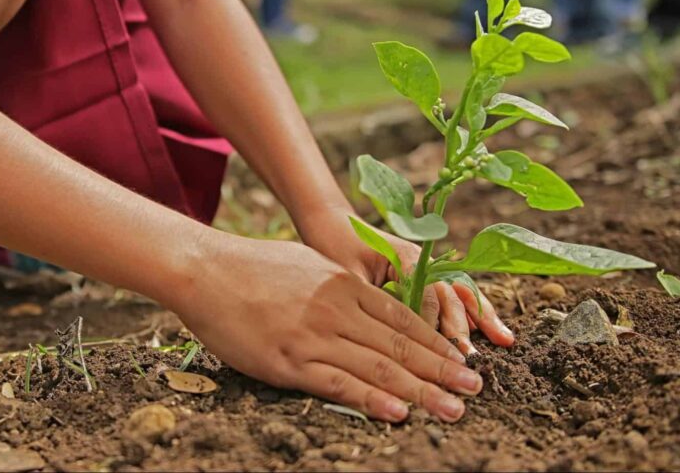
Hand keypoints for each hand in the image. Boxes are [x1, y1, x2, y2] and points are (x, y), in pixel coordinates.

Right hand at [170, 236, 483, 421]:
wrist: (205, 270)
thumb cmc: (252, 267)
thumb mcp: (308, 264)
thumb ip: (340, 286)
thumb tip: (366, 301)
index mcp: (344, 285)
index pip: (403, 319)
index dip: (437, 343)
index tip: (462, 361)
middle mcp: (337, 310)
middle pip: (401, 346)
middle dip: (442, 370)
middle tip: (474, 390)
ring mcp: (314, 336)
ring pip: (378, 368)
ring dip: (421, 391)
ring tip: (452, 409)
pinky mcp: (288, 361)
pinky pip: (338, 384)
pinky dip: (371, 400)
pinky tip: (398, 413)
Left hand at [296, 207, 514, 354]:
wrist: (332, 223)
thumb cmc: (334, 247)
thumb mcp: (347, 275)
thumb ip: (371, 299)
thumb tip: (386, 334)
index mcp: (406, 257)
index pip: (427, 296)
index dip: (431, 326)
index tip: (434, 353)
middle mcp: (424, 261)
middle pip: (449, 296)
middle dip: (461, 328)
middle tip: (469, 359)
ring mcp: (428, 266)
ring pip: (460, 294)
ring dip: (481, 318)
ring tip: (505, 341)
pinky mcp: (426, 275)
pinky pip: (454, 294)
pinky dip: (474, 311)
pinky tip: (494, 330)